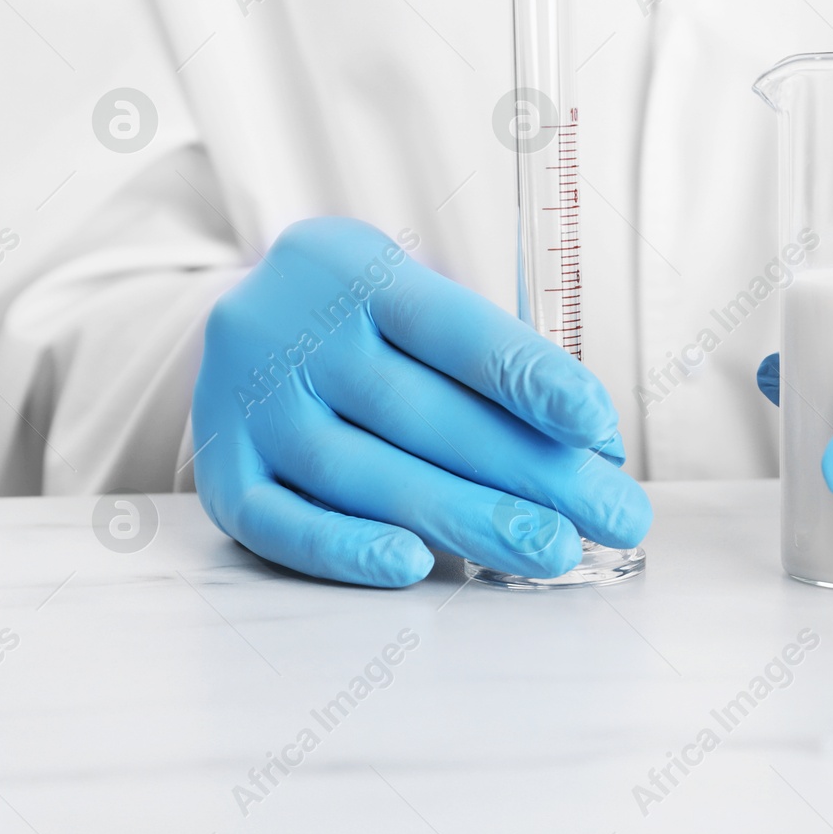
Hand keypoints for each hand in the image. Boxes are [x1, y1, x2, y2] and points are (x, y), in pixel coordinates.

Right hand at [192, 217, 649, 586]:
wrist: (248, 323)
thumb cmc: (368, 322)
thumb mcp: (416, 302)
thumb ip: (492, 363)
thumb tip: (594, 448)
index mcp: (351, 268)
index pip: (452, 329)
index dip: (529, 379)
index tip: (598, 428)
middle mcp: (290, 330)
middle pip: (419, 413)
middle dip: (529, 471)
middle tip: (613, 515)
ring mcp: (245, 403)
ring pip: (361, 472)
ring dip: (466, 519)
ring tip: (552, 550)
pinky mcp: (219, 471)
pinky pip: (277, 522)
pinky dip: (346, 548)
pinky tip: (414, 564)